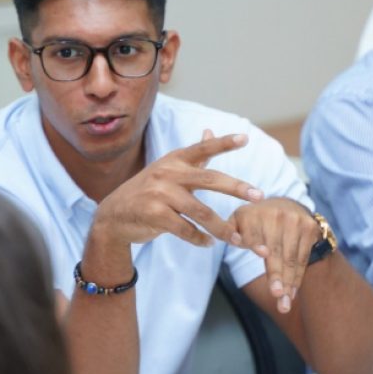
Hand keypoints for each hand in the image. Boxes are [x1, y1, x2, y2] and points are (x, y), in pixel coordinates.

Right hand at [93, 130, 263, 249]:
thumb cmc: (148, 191)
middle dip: (236, 188)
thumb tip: (209, 130)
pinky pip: (185, 229)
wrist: (113, 215)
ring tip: (238, 240)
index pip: (202, 149)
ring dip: (222, 228)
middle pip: (209, 179)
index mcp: (174, 160)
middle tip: (259, 195)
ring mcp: (159, 194)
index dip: (223, 143)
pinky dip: (200, 238)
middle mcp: (167, 173)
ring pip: (200, 212)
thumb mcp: (168, 170)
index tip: (245, 139)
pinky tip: (209, 243)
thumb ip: (194, 156)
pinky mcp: (154, 216)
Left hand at [229, 197, 321, 313]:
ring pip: (291, 258)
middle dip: (276, 274)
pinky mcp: (309, 227)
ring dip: (289, 282)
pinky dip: (297, 277)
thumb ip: (230, 234)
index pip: (252, 234)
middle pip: (275, 251)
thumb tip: (236, 242)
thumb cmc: (255, 223)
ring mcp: (295, 220)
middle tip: (277, 294)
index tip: (263, 253)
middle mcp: (275, 214)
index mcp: (252, 213)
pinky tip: (293, 292)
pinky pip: (302, 258)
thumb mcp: (238, 222)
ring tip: (285, 303)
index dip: (257, 243)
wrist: (286, 206)